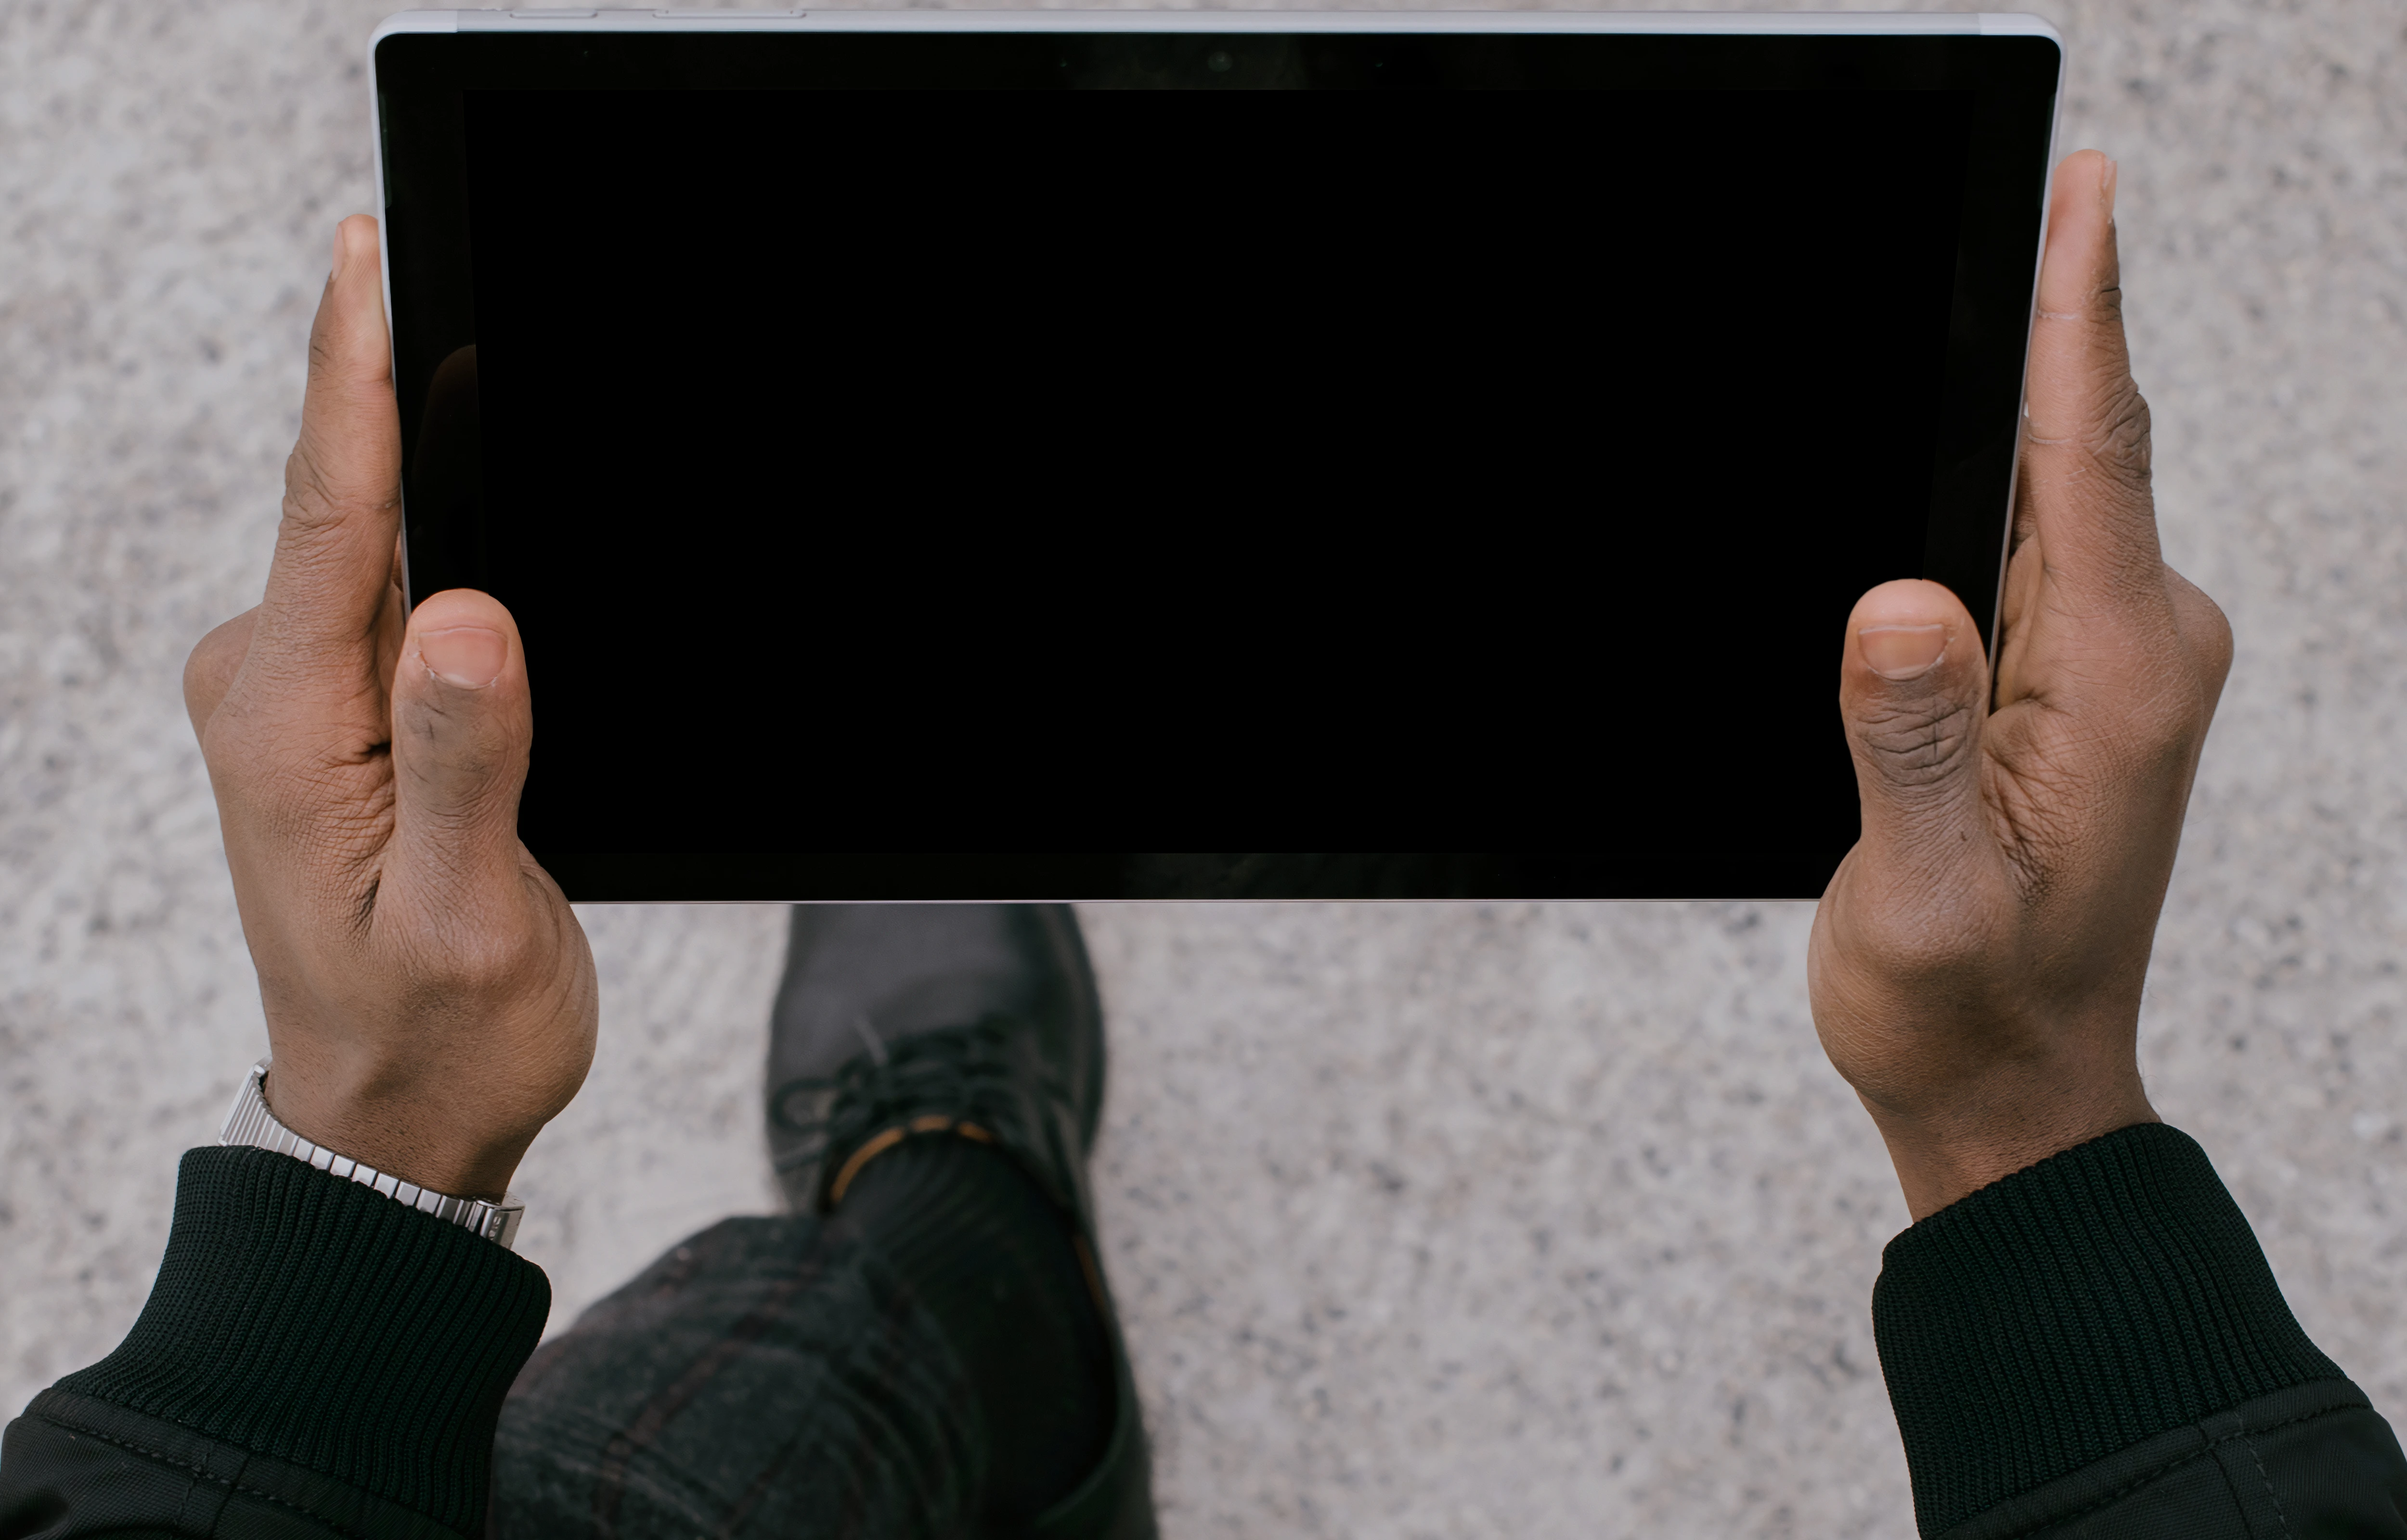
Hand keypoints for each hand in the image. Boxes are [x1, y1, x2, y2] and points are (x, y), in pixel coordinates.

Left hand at [183, 217, 595, 1199]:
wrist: (394, 1120)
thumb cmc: (436, 1034)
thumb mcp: (464, 914)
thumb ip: (465, 760)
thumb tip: (469, 614)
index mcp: (289, 728)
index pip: (336, 516)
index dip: (355, 377)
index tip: (367, 252)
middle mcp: (269, 692)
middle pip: (352, 506)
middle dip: (405, 391)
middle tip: (462, 268)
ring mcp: (295, 700)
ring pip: (376, 545)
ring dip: (432, 471)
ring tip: (491, 380)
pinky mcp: (335, 715)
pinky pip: (386, 595)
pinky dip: (437, 542)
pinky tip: (482, 527)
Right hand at [1807, 151, 2233, 1220]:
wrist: (2014, 1088)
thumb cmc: (1966, 1005)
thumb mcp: (1922, 891)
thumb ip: (1908, 744)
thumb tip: (1899, 599)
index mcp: (2114, 679)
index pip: (2094, 452)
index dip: (2081, 309)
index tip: (2083, 185)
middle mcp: (2139, 650)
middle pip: (2085, 442)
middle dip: (2052, 313)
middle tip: (2029, 182)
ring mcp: (2114, 663)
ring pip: (2058, 487)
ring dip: (2023, 394)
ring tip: (1984, 281)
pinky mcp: (2074, 682)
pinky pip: (2037, 544)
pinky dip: (2001, 477)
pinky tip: (1964, 441)